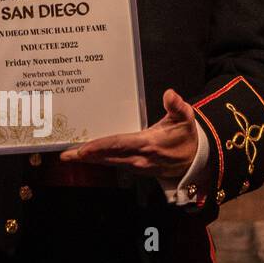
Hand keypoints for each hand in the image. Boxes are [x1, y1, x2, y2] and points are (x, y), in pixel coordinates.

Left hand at [59, 88, 198, 179]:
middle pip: (108, 157)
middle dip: (86, 156)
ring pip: (109, 162)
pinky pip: (114, 163)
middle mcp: (140, 158)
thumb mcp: (185, 119)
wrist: (198, 160)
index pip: (119, 145)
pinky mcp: (136, 168)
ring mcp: (137, 165)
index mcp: (148, 144)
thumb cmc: (187, 136)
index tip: (83, 149)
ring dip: (89, 160)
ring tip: (69, 156)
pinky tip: (87, 156)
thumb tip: (170, 94)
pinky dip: (99, 160)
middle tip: (65, 154)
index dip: (100, 147)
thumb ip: (177, 106)